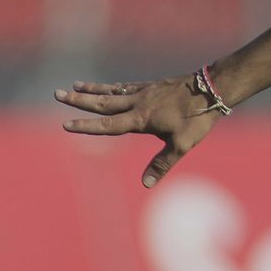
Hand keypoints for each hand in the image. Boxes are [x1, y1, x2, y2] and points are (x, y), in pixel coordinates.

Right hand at [55, 75, 222, 187]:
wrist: (213, 88)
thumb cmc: (198, 118)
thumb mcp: (182, 144)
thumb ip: (162, 163)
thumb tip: (145, 184)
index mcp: (141, 119)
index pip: (108, 125)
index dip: (87, 126)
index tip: (65, 124)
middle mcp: (138, 102)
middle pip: (103, 102)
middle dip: (79, 100)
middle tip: (56, 93)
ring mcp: (145, 92)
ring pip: (112, 91)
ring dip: (92, 90)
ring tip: (74, 86)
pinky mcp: (153, 86)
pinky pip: (127, 86)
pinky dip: (113, 86)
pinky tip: (108, 86)